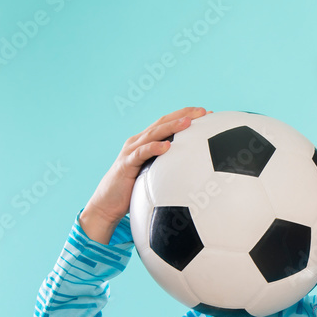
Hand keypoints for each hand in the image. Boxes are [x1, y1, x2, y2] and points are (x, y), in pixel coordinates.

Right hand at [79, 107, 209, 243]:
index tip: (209, 114)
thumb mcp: (156, 177)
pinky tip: (167, 146)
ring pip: (153, 133)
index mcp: (147, 142)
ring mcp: (131, 151)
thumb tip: (197, 173)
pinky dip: (153, 148)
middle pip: (163, 122)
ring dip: (171, 126)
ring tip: (188, 122)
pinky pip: (141, 154)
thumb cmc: (133, 191)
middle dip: (184, 115)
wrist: (107, 205)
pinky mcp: (126, 164)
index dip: (187, 116)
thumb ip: (171, 169)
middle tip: (204, 112)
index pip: (169, 123)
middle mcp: (139, 142)